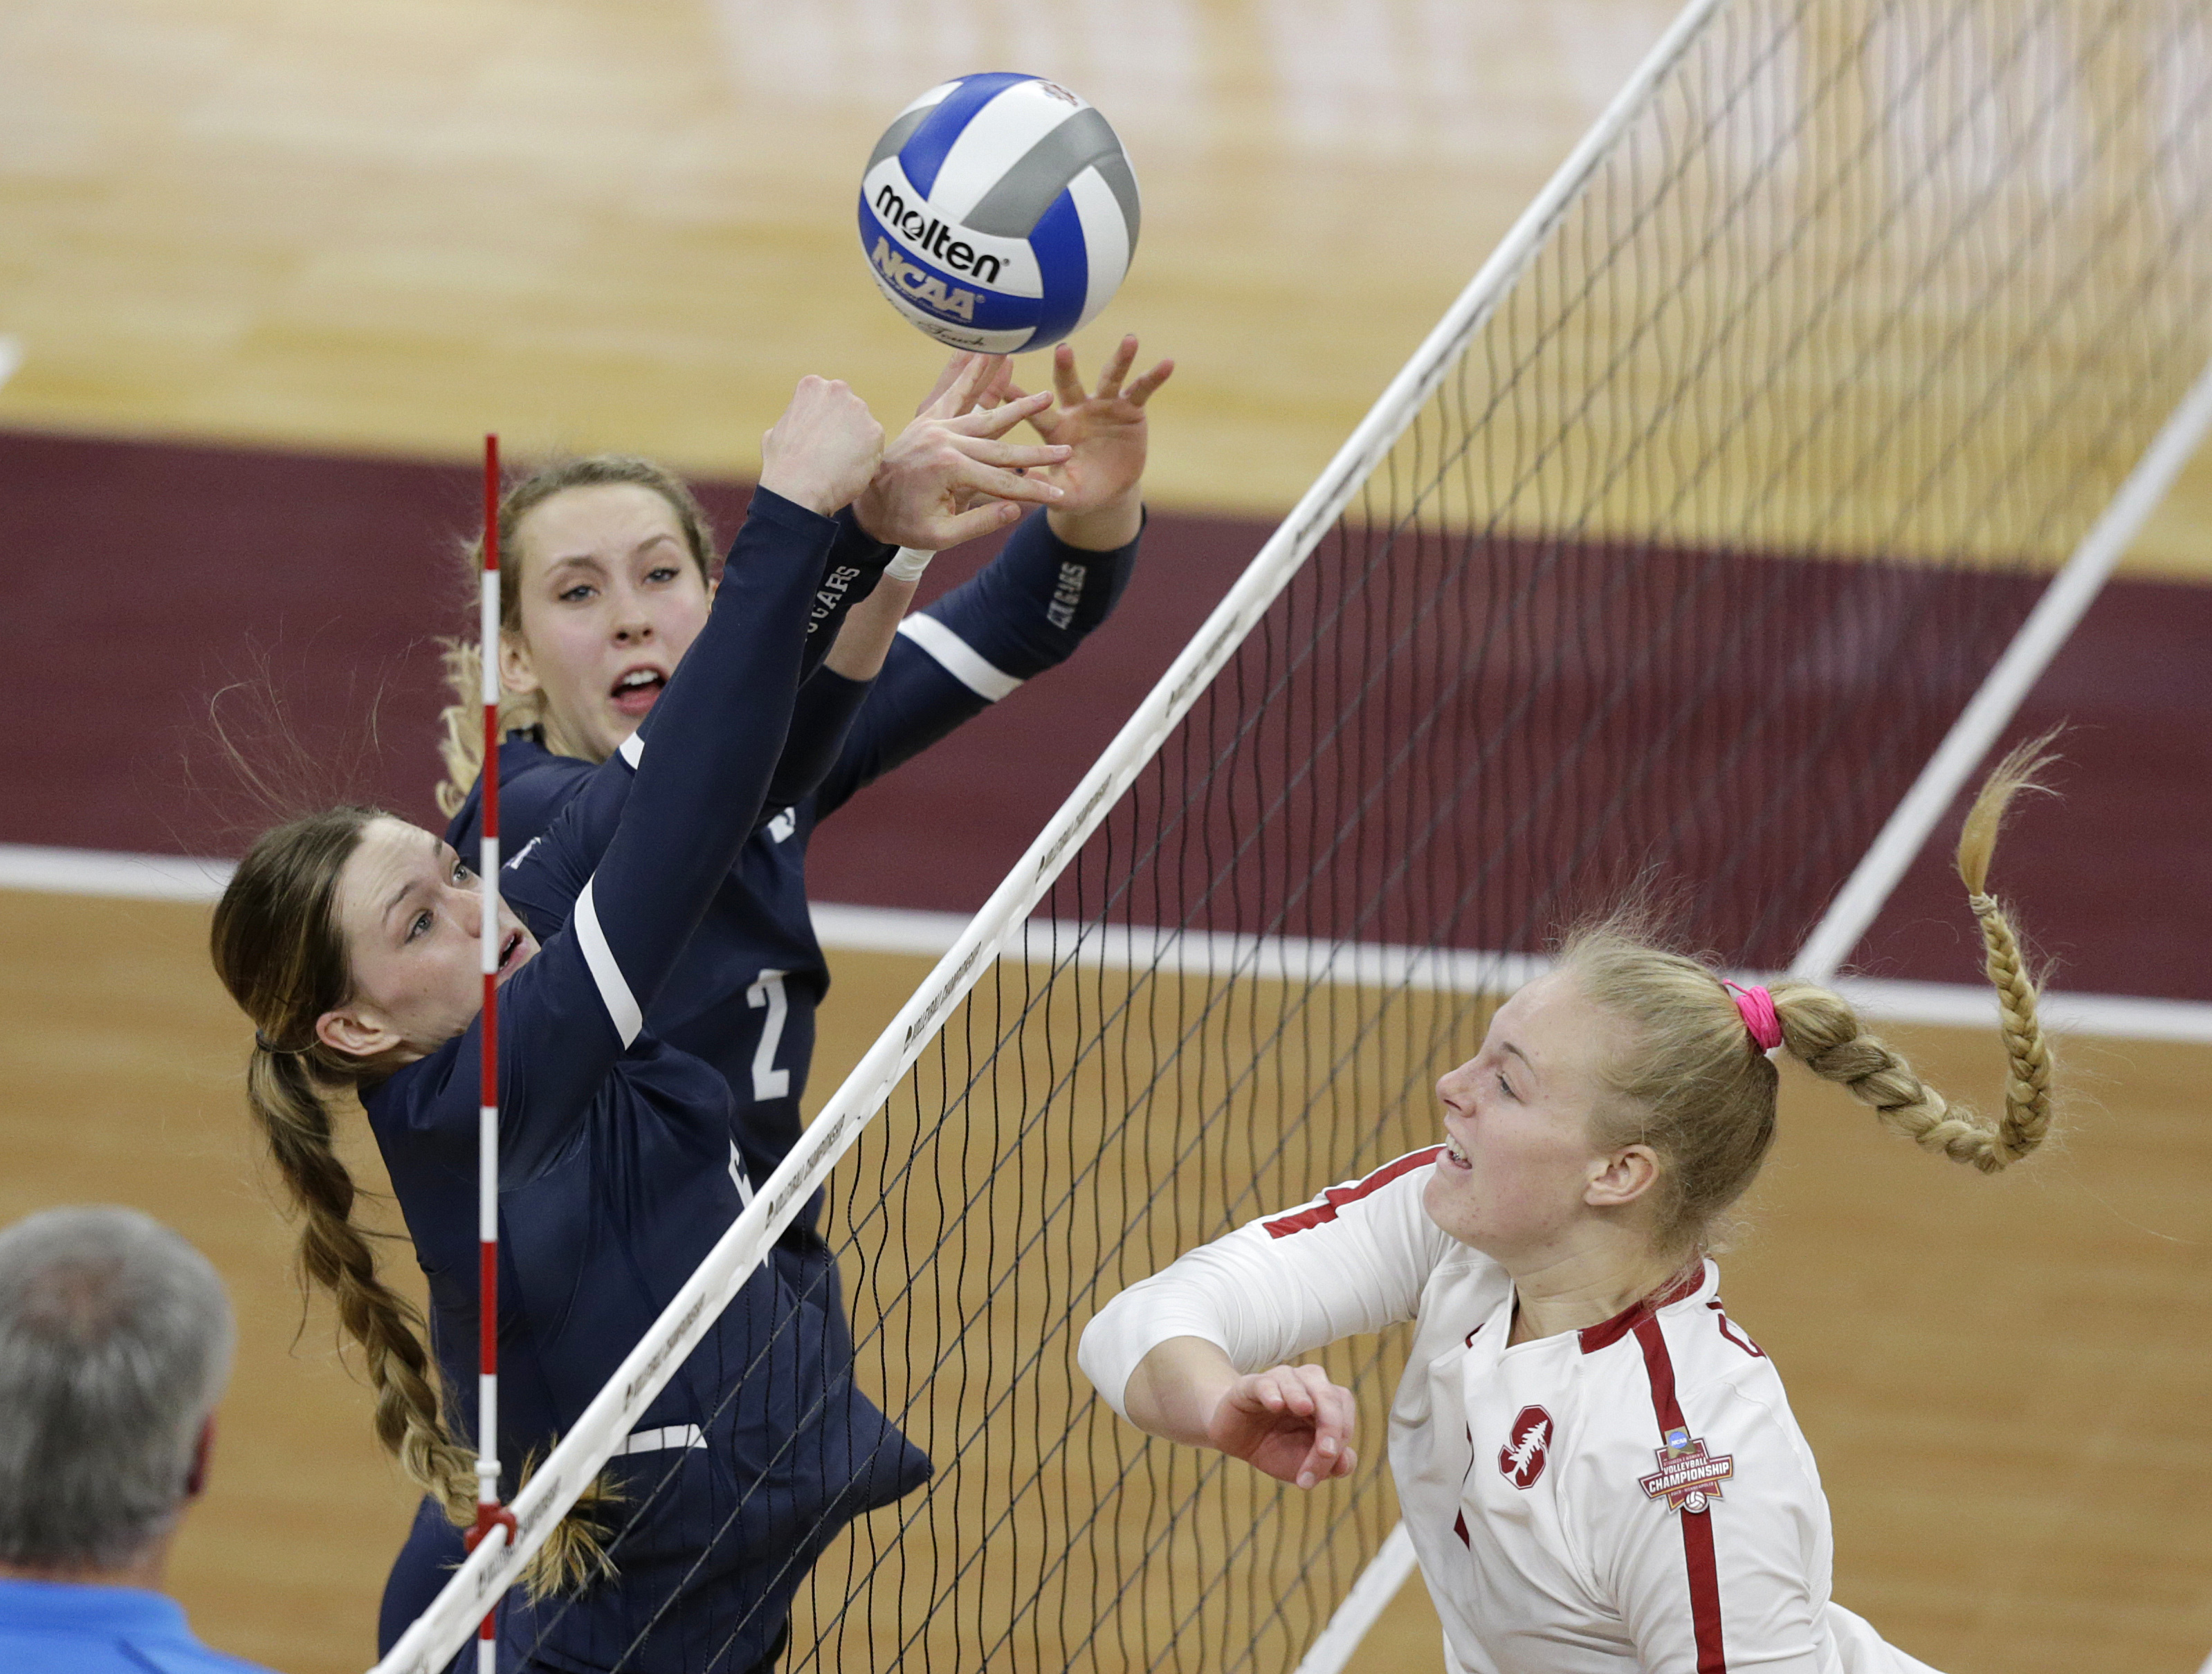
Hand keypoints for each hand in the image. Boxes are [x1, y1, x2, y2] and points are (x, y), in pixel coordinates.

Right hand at [758, 375, 884, 516]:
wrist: (798, 488)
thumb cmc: (783, 465)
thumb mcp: (777, 431)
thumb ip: (795, 421)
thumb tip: (798, 425)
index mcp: (812, 386)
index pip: (828, 399)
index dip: (825, 422)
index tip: (818, 440)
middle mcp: (838, 390)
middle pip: (849, 409)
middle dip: (844, 428)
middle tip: (831, 453)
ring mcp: (859, 409)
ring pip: (864, 427)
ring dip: (857, 444)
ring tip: (839, 465)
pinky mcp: (875, 431)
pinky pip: (875, 446)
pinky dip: (867, 459)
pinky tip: (850, 471)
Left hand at [853, 355, 1069, 549]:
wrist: (863, 503)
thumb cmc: (902, 524)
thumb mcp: (940, 536)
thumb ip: (979, 522)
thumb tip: (1017, 510)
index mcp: (949, 471)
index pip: (1003, 482)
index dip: (1034, 490)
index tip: (1060, 494)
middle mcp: (946, 442)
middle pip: (1002, 447)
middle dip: (1037, 452)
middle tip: (1066, 449)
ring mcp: (936, 427)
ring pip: (985, 414)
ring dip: (1017, 406)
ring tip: (1046, 396)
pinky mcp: (929, 420)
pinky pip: (953, 393)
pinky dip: (970, 374)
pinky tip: (986, 353)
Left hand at [1005, 335, 1172, 550]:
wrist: (1111, 488)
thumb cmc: (1081, 490)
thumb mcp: (1065, 494)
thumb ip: (1047, 487)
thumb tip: (1021, 478)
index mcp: (1057, 429)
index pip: (1037, 413)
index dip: (1023, 400)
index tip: (1006, 384)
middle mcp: (1078, 410)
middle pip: (1070, 385)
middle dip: (1066, 368)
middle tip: (1063, 349)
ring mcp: (1105, 406)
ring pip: (1111, 378)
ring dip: (1121, 359)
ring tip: (1131, 339)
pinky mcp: (1130, 409)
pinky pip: (1143, 389)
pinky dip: (1155, 376)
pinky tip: (1168, 363)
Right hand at [1205, 1364, 1357, 1489]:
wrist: (1236, 1440)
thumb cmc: (1276, 1447)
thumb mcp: (1303, 1463)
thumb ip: (1329, 1465)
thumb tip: (1346, 1463)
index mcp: (1326, 1403)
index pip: (1342, 1416)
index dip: (1337, 1443)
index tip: (1316, 1475)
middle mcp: (1307, 1385)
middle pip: (1329, 1395)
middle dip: (1330, 1425)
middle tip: (1326, 1453)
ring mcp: (1279, 1381)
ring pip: (1298, 1380)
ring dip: (1301, 1397)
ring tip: (1303, 1409)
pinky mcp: (1251, 1385)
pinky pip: (1264, 1382)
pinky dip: (1272, 1391)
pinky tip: (1276, 1405)